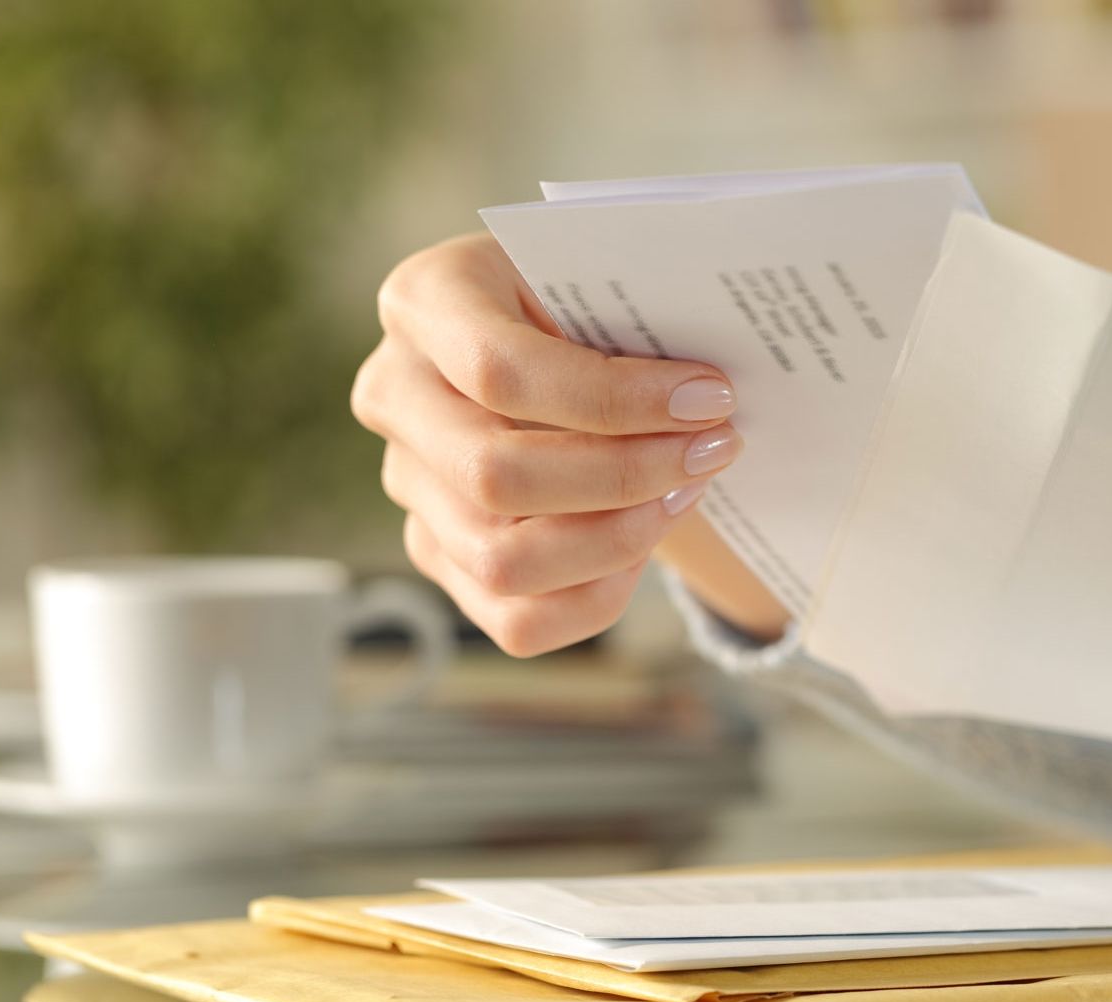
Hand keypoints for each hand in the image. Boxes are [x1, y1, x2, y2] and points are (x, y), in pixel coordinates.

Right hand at [352, 233, 742, 655]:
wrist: (563, 334)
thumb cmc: (592, 295)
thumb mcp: (605, 271)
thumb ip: (638, 308)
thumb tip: (711, 393)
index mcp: (425, 301)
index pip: (501, 371)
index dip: (616, 399)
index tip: (712, 398)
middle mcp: (396, 394)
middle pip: (496, 476)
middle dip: (627, 475)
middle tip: (714, 448)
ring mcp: (409, 484)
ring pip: (502, 562)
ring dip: (618, 540)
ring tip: (685, 493)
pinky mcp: (440, 552)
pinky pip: (517, 619)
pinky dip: (596, 595)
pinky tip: (645, 542)